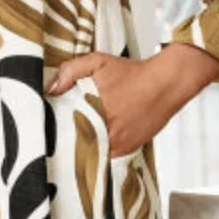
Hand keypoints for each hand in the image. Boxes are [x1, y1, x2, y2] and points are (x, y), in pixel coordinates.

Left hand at [47, 42, 218, 154]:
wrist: (166, 83)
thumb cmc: (134, 74)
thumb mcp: (98, 62)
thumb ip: (71, 71)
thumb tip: (52, 88)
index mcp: (95, 111)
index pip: (66, 131)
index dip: (58, 130)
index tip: (53, 128)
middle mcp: (107, 132)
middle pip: (77, 145)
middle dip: (69, 140)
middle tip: (63, 134)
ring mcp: (118, 144)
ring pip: (92, 153)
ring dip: (85, 147)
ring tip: (78, 138)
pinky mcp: (128, 149)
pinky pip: (106, 156)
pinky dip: (100, 149)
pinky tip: (97, 139)